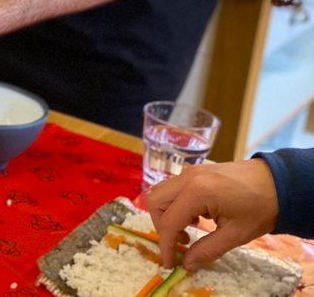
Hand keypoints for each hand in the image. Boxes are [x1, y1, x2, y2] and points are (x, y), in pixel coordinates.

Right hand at [144, 158, 278, 269]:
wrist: (280, 182)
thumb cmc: (261, 208)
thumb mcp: (236, 234)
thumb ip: (207, 249)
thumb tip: (187, 263)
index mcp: (196, 193)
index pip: (168, 222)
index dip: (166, 245)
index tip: (170, 262)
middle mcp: (187, 178)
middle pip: (154, 202)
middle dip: (161, 226)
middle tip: (182, 241)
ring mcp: (190, 172)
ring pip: (161, 192)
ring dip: (167, 214)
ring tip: (190, 228)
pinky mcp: (196, 171)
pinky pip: (174, 187)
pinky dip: (176, 204)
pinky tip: (198, 215)